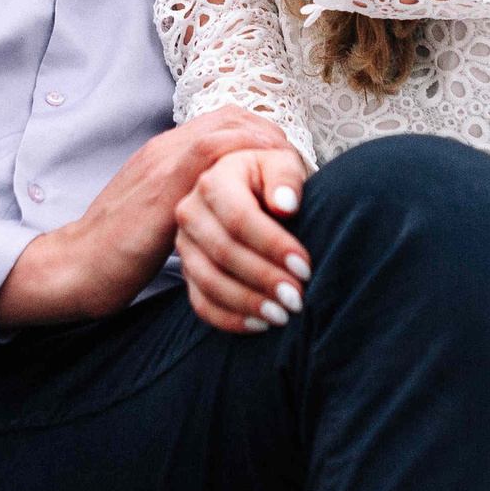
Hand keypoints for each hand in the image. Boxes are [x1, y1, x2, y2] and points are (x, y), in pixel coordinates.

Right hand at [0, 107, 294, 329]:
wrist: (74, 267)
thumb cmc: (119, 250)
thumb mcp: (159, 215)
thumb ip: (189, 201)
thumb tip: (233, 213)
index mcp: (164, 153)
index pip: (224, 122)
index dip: (263, 136)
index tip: (288, 164)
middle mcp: (163, 150)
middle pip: (232, 118)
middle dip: (274, 139)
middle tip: (302, 171)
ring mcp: (160, 166)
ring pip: (225, 131)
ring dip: (268, 151)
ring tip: (297, 181)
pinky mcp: (159, 193)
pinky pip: (207, 159)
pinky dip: (244, 164)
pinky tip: (270, 191)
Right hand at [177, 146, 313, 334]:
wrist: (252, 190)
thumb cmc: (273, 179)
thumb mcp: (283, 165)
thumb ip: (286, 178)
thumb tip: (285, 205)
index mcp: (214, 180)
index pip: (240, 218)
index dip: (272, 246)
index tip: (305, 267)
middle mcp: (191, 211)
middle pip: (223, 252)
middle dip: (263, 278)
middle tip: (297, 298)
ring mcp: (184, 243)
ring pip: (209, 280)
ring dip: (247, 303)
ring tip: (282, 316)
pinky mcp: (186, 270)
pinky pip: (200, 302)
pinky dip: (229, 319)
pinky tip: (259, 325)